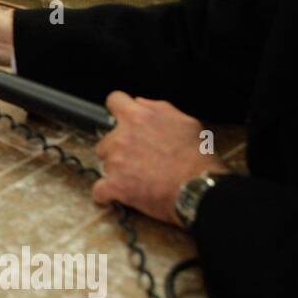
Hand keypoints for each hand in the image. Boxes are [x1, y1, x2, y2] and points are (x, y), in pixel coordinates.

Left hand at [91, 92, 228, 224]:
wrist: (198, 189)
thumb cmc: (197, 158)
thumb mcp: (185, 122)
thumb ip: (158, 109)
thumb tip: (140, 103)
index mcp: (138, 117)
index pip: (114, 101)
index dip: (118, 111)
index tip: (121, 120)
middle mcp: (122, 137)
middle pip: (106, 140)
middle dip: (117, 149)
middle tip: (137, 159)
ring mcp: (115, 162)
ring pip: (104, 164)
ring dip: (116, 171)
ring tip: (138, 178)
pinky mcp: (114, 185)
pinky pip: (99, 190)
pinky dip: (107, 194)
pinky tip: (117, 195)